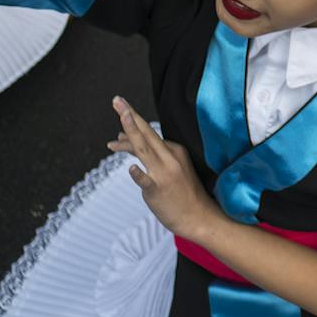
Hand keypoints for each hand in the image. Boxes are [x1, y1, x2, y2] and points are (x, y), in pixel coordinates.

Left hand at [109, 96, 218, 240]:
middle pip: (146, 133)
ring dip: (132, 133)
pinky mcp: (158, 189)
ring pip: (144, 150)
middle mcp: (169, 157)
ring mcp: (164, 173)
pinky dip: (139, 174)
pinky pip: (146, 180)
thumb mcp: (171, 167)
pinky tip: (131, 168)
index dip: (132, 121)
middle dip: (130, 115)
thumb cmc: (183, 191)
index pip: (148, 133)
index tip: (121, 105)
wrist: (199, 216)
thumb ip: (149, 153)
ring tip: (122, 118)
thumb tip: (123, 138)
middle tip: (117, 100)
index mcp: (174, 150)